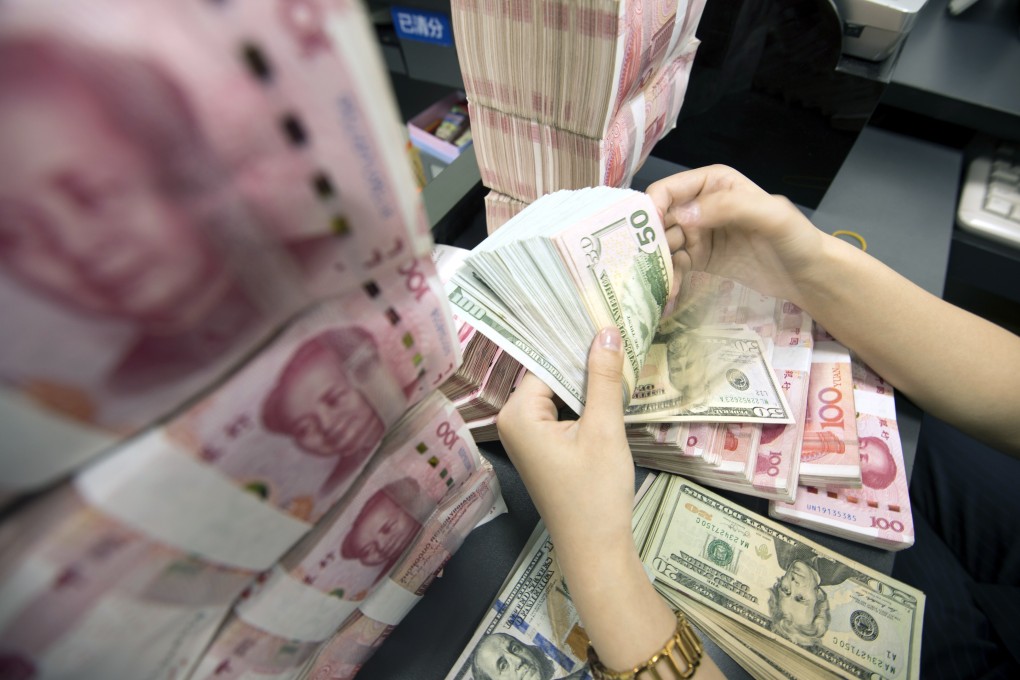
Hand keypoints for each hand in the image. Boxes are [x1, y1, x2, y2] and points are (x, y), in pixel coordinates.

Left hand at [498, 328, 726, 678]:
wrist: (596, 549)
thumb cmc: (596, 492)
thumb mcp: (604, 429)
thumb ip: (603, 378)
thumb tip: (606, 330)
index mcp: (517, 414)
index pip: (547, 362)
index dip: (576, 343)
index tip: (602, 317)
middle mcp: (512, 422)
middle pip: (550, 376)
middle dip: (582, 360)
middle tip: (616, 331)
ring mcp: (526, 437)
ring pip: (558, 394)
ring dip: (586, 382)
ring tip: (618, 353)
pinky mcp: (542, 449)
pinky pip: (561, 412)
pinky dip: (584, 403)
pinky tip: (610, 389)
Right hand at [646, 164, 824, 303]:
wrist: (808, 275)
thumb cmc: (795, 239)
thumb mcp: (771, 216)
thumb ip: (729, 207)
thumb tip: (682, 216)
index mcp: (713, 183)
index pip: (667, 191)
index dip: (651, 212)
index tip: (645, 239)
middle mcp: (700, 205)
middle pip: (659, 221)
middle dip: (647, 244)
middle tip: (641, 269)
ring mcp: (699, 234)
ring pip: (663, 246)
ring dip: (655, 266)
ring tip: (652, 288)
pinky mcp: (700, 259)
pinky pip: (675, 267)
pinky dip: (668, 280)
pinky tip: (667, 296)